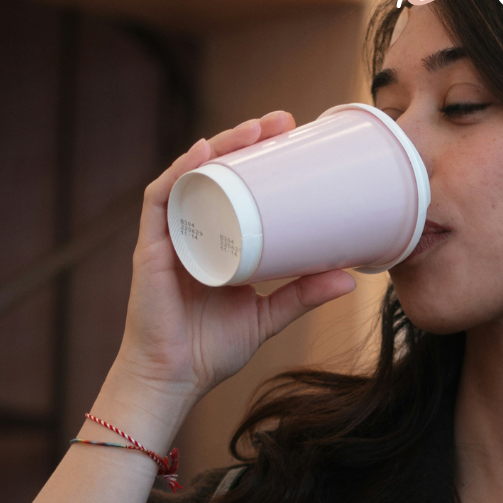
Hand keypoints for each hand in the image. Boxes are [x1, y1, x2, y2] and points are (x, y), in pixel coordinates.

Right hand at [113, 110, 358, 405]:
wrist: (174, 380)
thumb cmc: (211, 348)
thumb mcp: (269, 314)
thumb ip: (304, 294)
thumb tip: (350, 278)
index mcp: (216, 239)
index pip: (236, 185)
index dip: (261, 158)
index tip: (295, 137)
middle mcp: (191, 229)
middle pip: (215, 171)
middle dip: (246, 141)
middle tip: (283, 122)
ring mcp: (170, 236)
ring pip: (191, 176)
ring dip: (219, 146)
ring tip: (253, 131)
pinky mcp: (152, 249)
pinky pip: (160, 201)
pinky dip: (179, 173)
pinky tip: (200, 153)